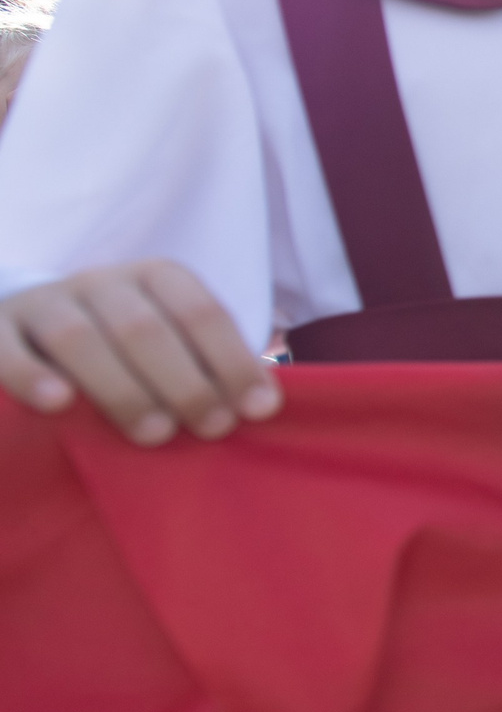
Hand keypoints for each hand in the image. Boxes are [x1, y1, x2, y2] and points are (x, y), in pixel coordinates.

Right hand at [0, 262, 279, 444]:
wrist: (34, 327)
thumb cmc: (125, 348)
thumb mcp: (172, 341)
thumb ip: (211, 364)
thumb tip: (265, 404)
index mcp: (155, 277)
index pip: (201, 312)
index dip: (233, 360)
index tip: (259, 410)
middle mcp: (101, 282)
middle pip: (144, 327)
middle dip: (185, 381)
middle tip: (210, 428)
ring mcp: (44, 302)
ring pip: (79, 337)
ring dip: (121, 388)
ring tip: (154, 433)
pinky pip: (7, 349)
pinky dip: (31, 375)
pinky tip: (58, 403)